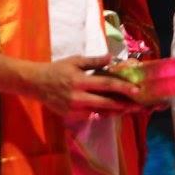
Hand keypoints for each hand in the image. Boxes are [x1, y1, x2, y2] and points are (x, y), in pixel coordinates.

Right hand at [9, 55, 141, 118]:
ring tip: (130, 108)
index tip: (137, 90)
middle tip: (139, 104)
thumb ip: (94, 61)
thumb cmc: (57, 69)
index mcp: (80, 81)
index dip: (123, 88)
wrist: (35, 83)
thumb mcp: (75, 61)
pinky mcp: (70, 116)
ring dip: (116, 111)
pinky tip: (112, 110)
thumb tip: (112, 57)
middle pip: (106, 103)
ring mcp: (73, 109)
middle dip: (124, 104)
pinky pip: (90, 116)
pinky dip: (102, 113)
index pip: (107, 84)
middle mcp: (78, 97)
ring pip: (100, 112)